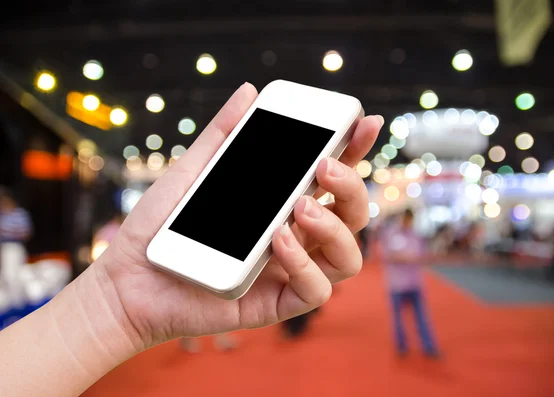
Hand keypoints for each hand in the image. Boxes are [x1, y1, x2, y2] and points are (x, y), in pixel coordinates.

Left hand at [94, 83, 382, 349]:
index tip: (363, 121)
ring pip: (348, 255)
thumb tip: (248, 92)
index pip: (331, 178)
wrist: (129, 277)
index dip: (355, 150)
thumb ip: (222, 134)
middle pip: (351, 215)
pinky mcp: (277, 302)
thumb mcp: (193, 171)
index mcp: (281, 204)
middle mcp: (295, 236)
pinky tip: (277, 240)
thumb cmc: (161, 225)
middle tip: (323, 166)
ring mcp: (289, 270)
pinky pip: (316, 290)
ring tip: (299, 205)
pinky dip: (304, 264)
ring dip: (334, 226)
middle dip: (351, 186)